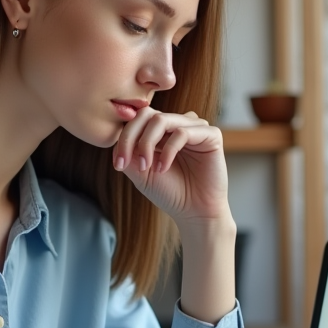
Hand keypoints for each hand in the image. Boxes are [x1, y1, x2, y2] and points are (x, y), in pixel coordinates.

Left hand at [112, 109, 230, 223]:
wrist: (195, 213)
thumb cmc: (170, 193)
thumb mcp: (141, 173)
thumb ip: (128, 153)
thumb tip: (116, 137)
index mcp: (162, 131)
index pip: (137, 119)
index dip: (124, 139)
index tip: (118, 165)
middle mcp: (178, 124)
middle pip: (146, 114)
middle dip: (131, 138)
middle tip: (127, 163)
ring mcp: (195, 127)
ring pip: (162, 120)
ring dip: (147, 144)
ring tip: (147, 168)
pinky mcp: (211, 135)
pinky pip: (183, 132)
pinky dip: (168, 151)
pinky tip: (163, 168)